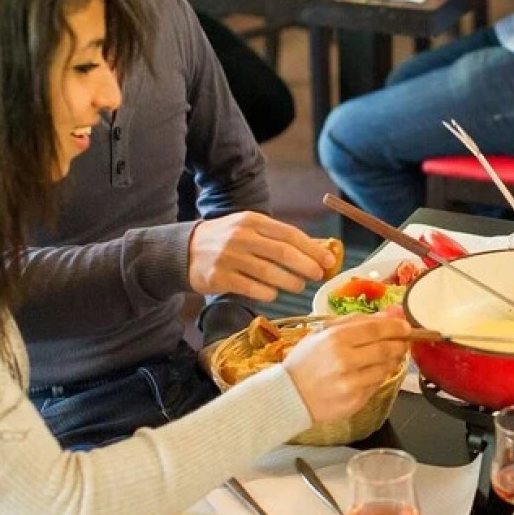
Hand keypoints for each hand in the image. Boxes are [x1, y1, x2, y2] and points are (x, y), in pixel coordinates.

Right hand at [187, 213, 337, 300]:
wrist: (184, 251)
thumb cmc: (226, 240)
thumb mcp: (249, 229)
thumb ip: (278, 237)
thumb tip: (317, 250)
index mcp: (252, 221)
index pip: (290, 234)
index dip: (312, 249)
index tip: (329, 260)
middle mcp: (241, 237)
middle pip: (283, 253)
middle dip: (306, 266)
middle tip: (318, 275)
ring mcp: (229, 257)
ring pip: (270, 273)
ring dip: (291, 282)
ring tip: (299, 285)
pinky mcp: (220, 278)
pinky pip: (253, 289)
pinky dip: (269, 293)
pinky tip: (274, 293)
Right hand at [283, 314, 409, 423]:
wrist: (288, 395)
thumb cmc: (305, 361)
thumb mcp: (323, 333)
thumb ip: (356, 321)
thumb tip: (388, 314)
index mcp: (336, 339)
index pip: (376, 329)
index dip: (396, 327)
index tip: (406, 327)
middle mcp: (344, 360)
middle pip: (385, 349)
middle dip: (399, 344)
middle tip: (403, 342)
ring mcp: (351, 383)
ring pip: (385, 369)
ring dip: (391, 362)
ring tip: (387, 357)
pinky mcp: (354, 401)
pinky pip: (376, 385)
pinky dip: (378, 377)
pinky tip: (370, 373)